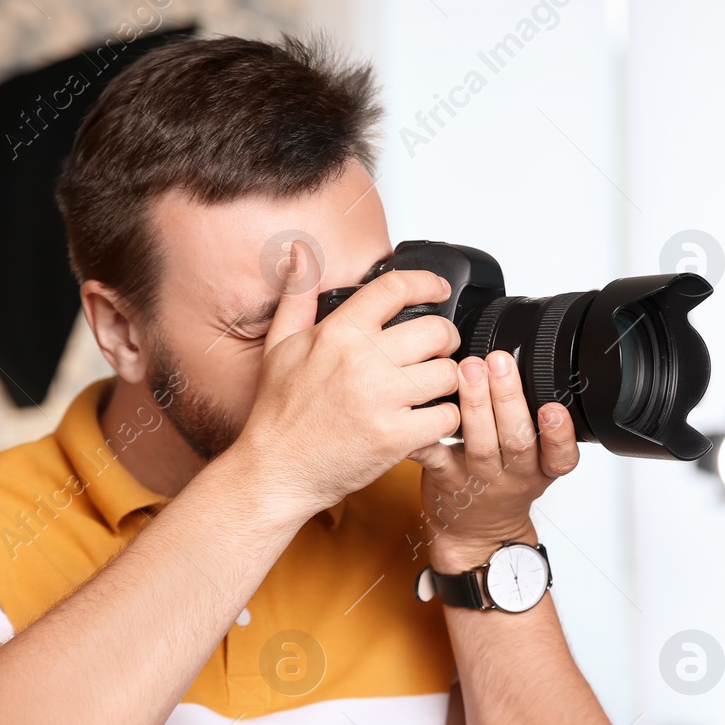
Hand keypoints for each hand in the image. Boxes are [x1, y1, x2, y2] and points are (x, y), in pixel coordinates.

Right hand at [234, 241, 462, 518]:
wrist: (275, 471)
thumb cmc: (279, 414)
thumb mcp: (280, 345)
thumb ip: (297, 296)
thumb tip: (300, 253)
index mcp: (338, 333)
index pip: (396, 289)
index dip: (427, 283)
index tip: (439, 290)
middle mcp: (362, 361)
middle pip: (436, 330)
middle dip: (446, 339)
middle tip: (439, 350)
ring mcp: (380, 400)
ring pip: (449, 374)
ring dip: (448, 381)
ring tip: (433, 388)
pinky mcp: (395, 437)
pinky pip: (446, 416)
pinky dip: (445, 419)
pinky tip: (428, 419)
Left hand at [411, 350, 580, 571]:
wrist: (474, 534)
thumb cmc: (501, 486)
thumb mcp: (533, 462)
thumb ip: (531, 422)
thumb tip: (517, 361)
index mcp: (541, 468)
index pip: (561, 456)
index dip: (560, 434)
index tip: (553, 409)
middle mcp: (513, 475)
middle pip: (516, 438)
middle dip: (509, 397)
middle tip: (499, 362)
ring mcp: (479, 479)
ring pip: (480, 443)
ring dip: (474, 403)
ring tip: (468, 369)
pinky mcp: (446, 480)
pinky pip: (436, 457)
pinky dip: (427, 436)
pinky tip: (422, 412)